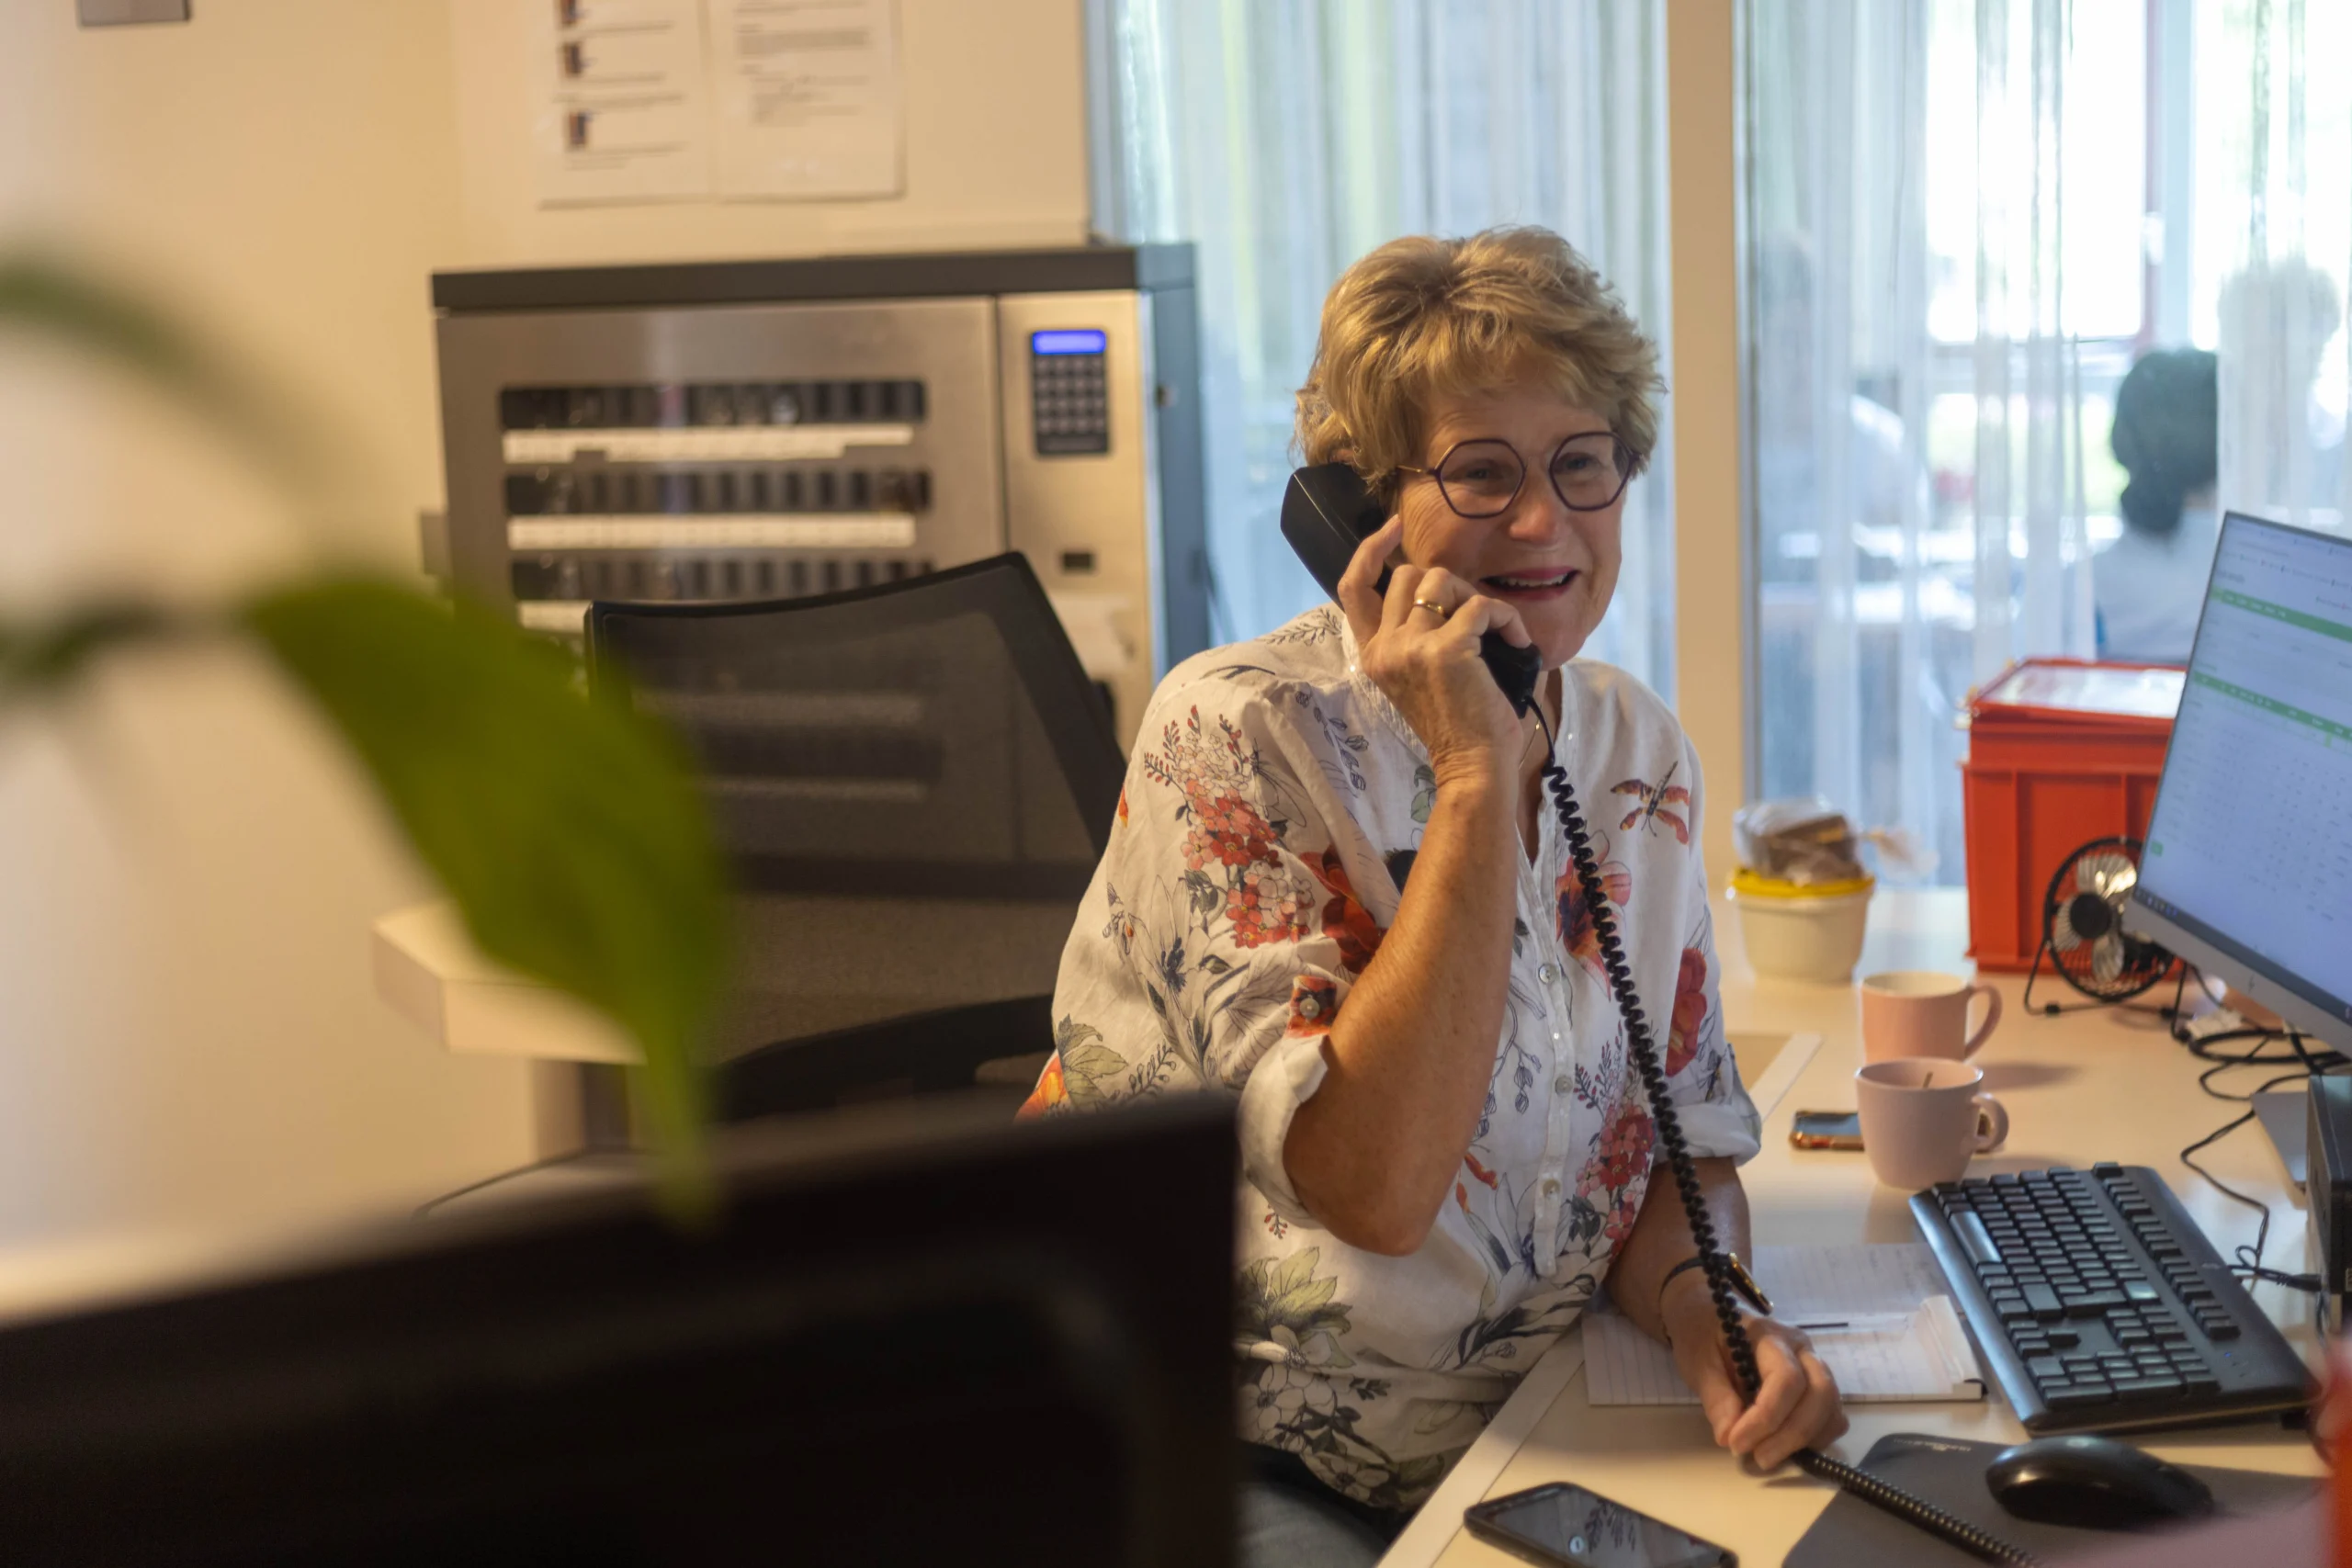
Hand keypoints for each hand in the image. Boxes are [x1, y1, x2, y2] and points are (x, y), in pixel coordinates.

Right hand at [1334, 516, 1534, 789]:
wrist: (1473, 766)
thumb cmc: (1461, 726)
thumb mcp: (1425, 674)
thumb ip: (1423, 632)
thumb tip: (1449, 590)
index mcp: (1375, 655)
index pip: (1352, 588)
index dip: (1370, 550)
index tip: (1392, 527)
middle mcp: (1384, 648)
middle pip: (1405, 574)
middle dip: (1446, 583)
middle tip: (1474, 616)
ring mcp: (1411, 647)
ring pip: (1442, 580)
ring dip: (1476, 598)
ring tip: (1497, 632)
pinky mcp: (1446, 649)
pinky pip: (1482, 605)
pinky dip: (1507, 618)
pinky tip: (1518, 643)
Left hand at [1661, 1273, 1847, 1468]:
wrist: (1708, 1318)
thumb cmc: (1702, 1336)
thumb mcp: (1697, 1361)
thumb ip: (1715, 1397)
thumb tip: (1729, 1437)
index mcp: (1769, 1335)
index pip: (1786, 1379)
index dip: (1766, 1418)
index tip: (1736, 1443)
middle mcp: (1801, 1348)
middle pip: (1820, 1393)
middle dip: (1792, 1433)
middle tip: (1759, 1458)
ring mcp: (1813, 1365)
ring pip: (1831, 1407)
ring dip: (1806, 1439)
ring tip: (1768, 1455)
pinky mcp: (1816, 1385)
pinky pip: (1832, 1416)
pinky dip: (1815, 1437)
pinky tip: (1784, 1445)